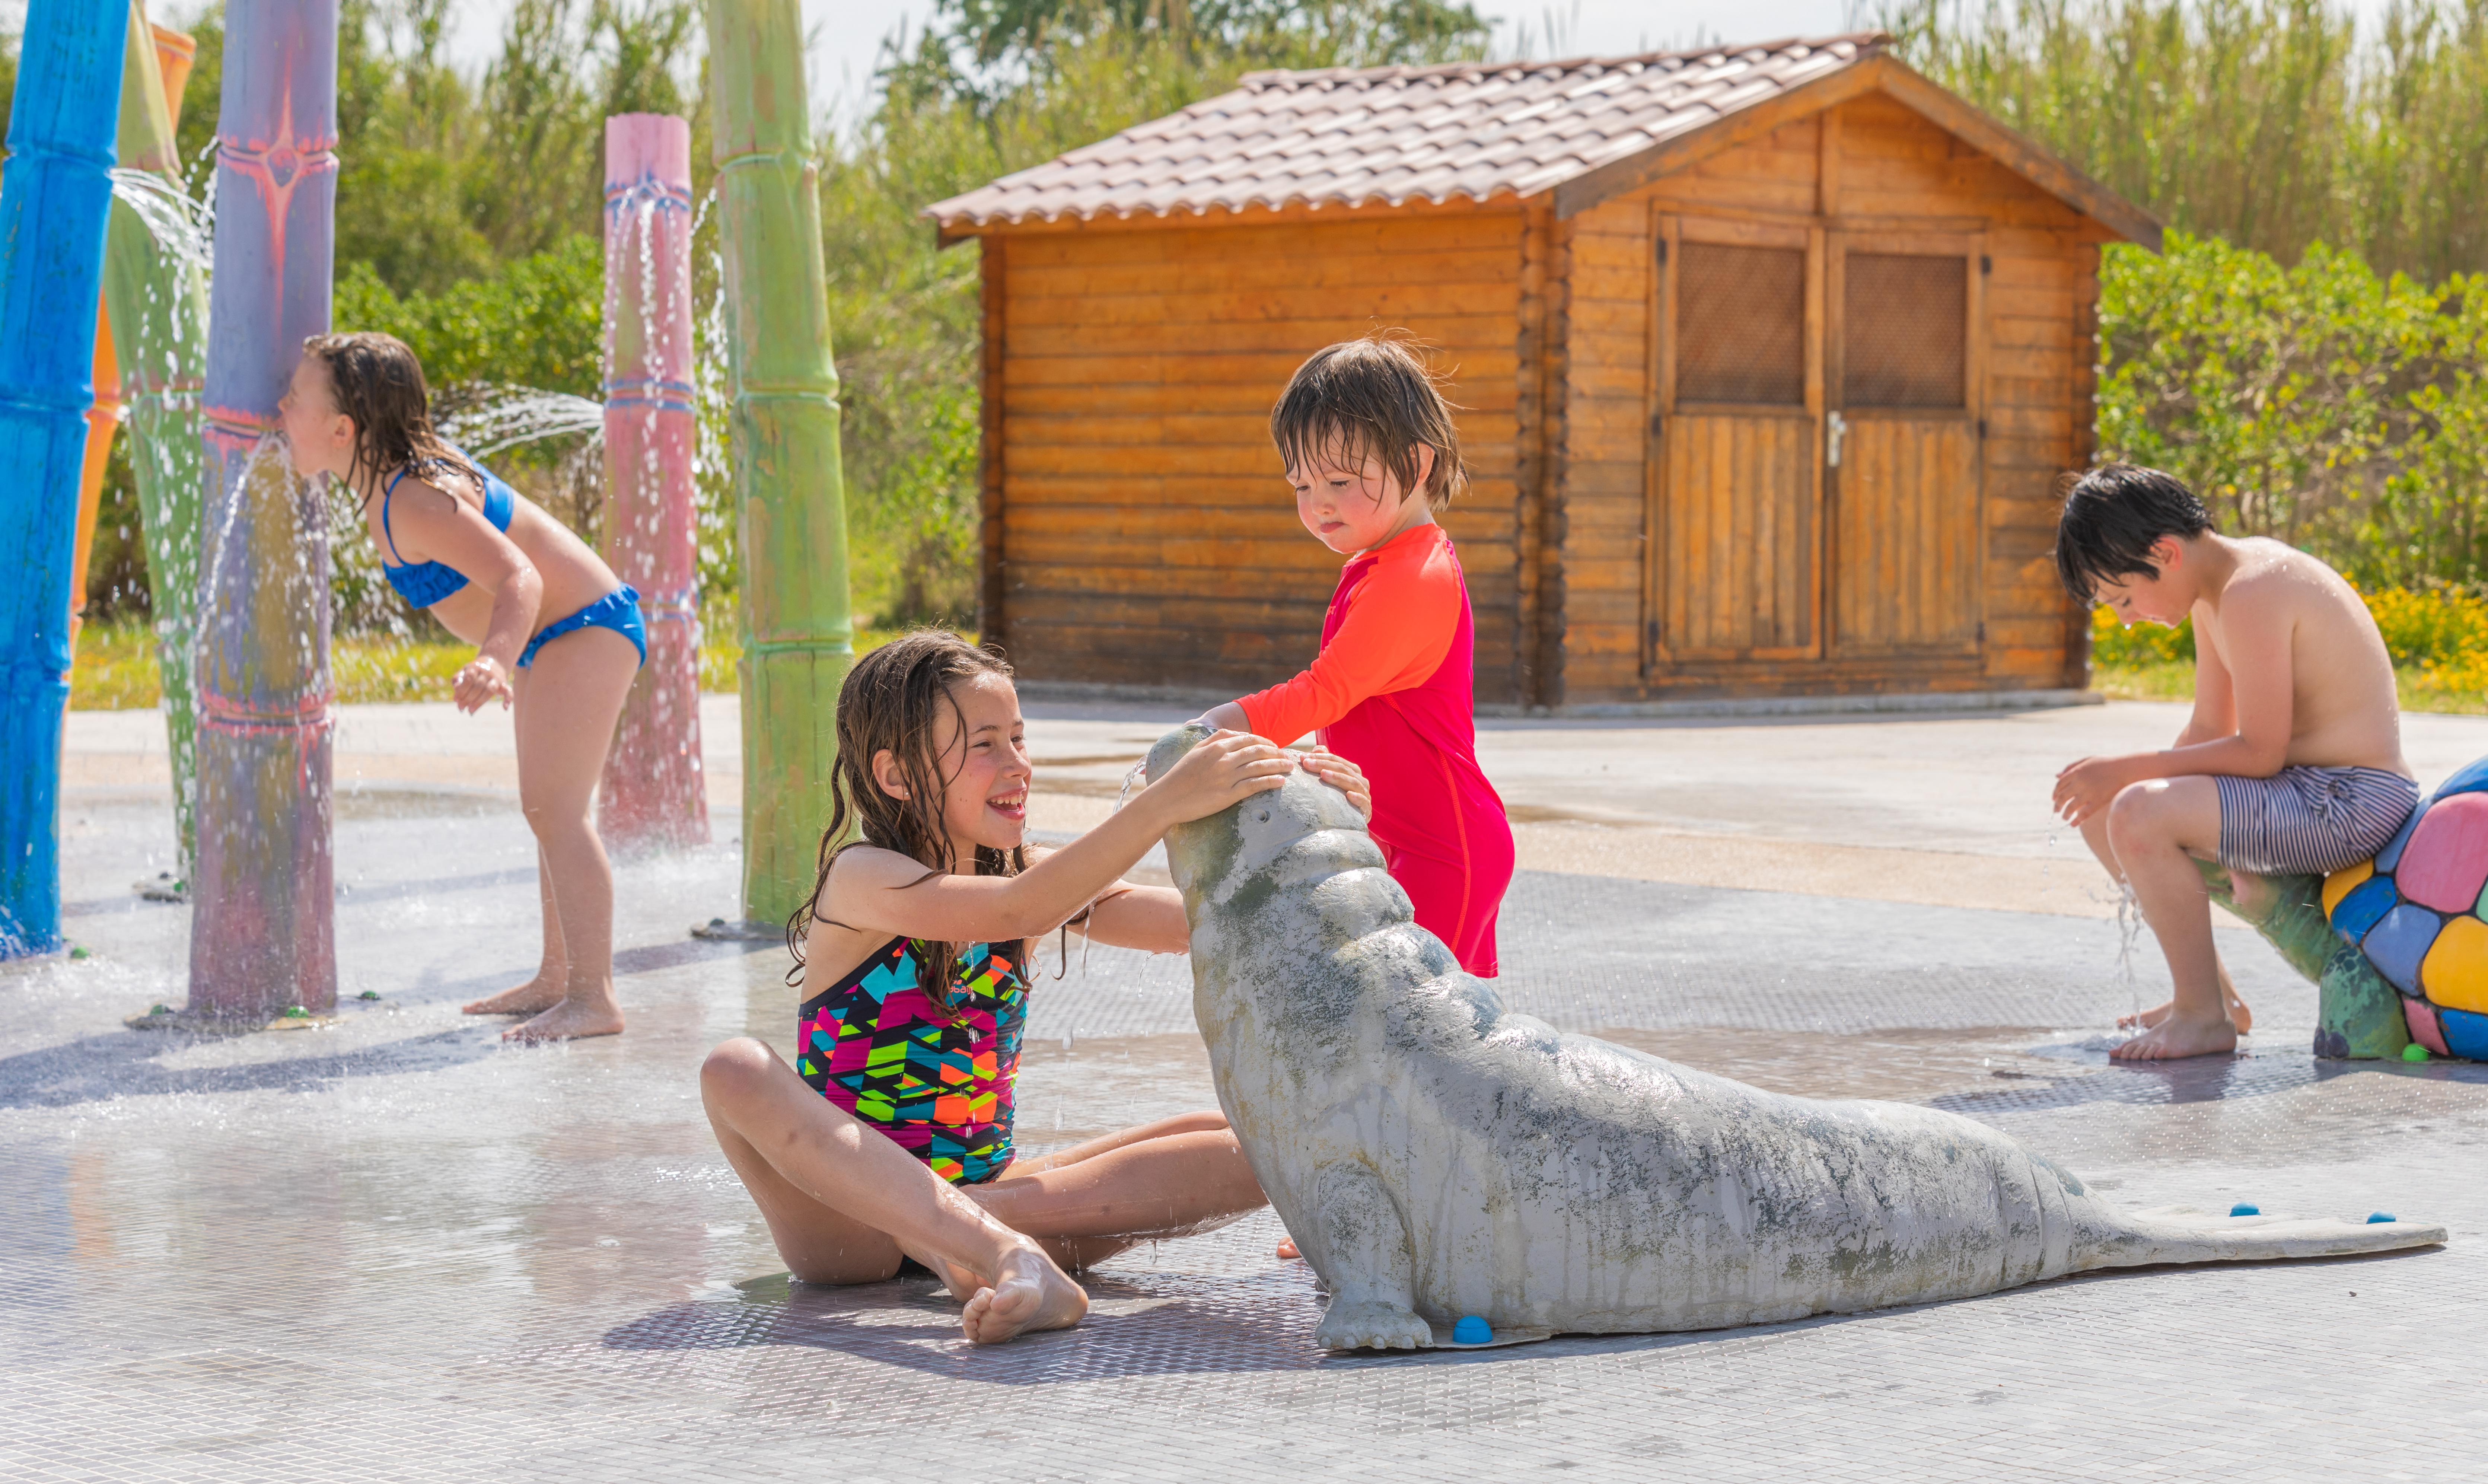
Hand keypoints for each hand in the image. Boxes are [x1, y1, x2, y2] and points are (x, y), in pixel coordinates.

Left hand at [453, 654, 513, 713]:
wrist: (493, 662)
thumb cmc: (474, 671)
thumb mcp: (464, 672)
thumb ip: (457, 680)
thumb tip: (456, 696)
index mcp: (475, 667)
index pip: (469, 679)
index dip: (461, 690)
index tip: (456, 700)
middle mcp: (487, 671)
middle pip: (478, 686)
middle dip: (468, 698)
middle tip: (461, 708)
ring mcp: (497, 677)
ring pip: (490, 690)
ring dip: (479, 701)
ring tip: (471, 711)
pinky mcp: (505, 684)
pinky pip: (509, 691)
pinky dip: (508, 699)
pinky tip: (504, 708)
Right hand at [1142, 729, 1289, 823]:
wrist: (1167, 799)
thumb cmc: (1179, 775)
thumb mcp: (1195, 751)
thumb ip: (1214, 739)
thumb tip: (1233, 734)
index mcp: (1216, 746)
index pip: (1249, 739)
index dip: (1266, 741)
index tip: (1275, 746)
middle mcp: (1224, 758)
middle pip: (1258, 750)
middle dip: (1276, 752)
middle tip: (1286, 756)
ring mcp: (1227, 776)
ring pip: (1260, 766)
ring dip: (1278, 765)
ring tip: (1289, 767)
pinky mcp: (1228, 794)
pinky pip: (1255, 785)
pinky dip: (1271, 781)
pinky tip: (1281, 782)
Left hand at [1298, 748, 1372, 817]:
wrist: (1348, 823)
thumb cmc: (1337, 798)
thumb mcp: (1329, 779)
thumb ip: (1325, 762)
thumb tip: (1318, 748)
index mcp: (1353, 771)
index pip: (1336, 761)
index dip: (1320, 757)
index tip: (1303, 757)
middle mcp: (1361, 781)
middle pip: (1343, 769)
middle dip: (1324, 764)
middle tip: (1307, 763)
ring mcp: (1365, 795)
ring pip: (1353, 783)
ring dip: (1338, 777)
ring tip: (1323, 774)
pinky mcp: (1367, 811)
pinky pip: (1364, 803)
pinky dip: (1358, 798)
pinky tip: (1349, 795)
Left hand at [2052, 755, 2132, 826]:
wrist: (2126, 770)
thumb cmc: (2107, 764)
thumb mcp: (2087, 760)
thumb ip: (2071, 767)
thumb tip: (2056, 776)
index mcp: (2076, 771)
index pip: (2059, 785)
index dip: (2055, 793)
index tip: (2053, 799)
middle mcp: (2080, 782)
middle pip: (2062, 797)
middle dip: (2057, 806)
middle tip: (2056, 811)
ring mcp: (2089, 792)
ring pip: (2071, 807)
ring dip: (2065, 814)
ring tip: (2064, 818)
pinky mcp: (2098, 801)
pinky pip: (2084, 814)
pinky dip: (2077, 820)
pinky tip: (2073, 824)